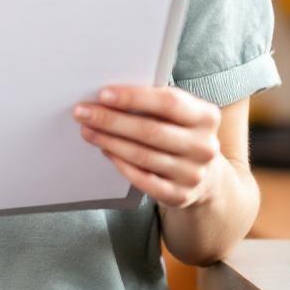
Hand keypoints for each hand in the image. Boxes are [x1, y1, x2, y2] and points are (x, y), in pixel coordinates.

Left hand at [74, 85, 222, 208]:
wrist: (206, 177)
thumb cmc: (181, 134)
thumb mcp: (180, 115)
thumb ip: (155, 103)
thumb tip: (109, 96)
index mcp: (206, 116)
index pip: (169, 102)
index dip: (133, 98)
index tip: (103, 95)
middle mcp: (204, 146)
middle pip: (151, 131)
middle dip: (111, 120)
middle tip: (83, 113)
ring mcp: (194, 173)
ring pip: (143, 156)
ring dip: (110, 141)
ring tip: (87, 130)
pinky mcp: (180, 195)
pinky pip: (143, 180)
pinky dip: (121, 164)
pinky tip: (105, 151)